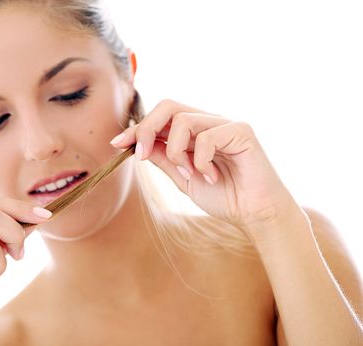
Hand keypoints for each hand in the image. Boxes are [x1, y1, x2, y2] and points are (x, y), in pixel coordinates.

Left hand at [110, 99, 294, 235]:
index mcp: (194, 132)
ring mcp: (225, 124)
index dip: (137, 128)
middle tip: (141, 155)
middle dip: (147, 129)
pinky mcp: (241, 131)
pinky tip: (212, 176)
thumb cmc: (224, 196)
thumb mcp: (183, 178)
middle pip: (168, 106)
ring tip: (191, 175)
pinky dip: (201, 160)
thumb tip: (138, 144)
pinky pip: (207, 136)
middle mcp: (208, 123)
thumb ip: (164, 158)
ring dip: (178, 153)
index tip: (117, 143)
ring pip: (184, 120)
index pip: (160, 118)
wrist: (253, 215)